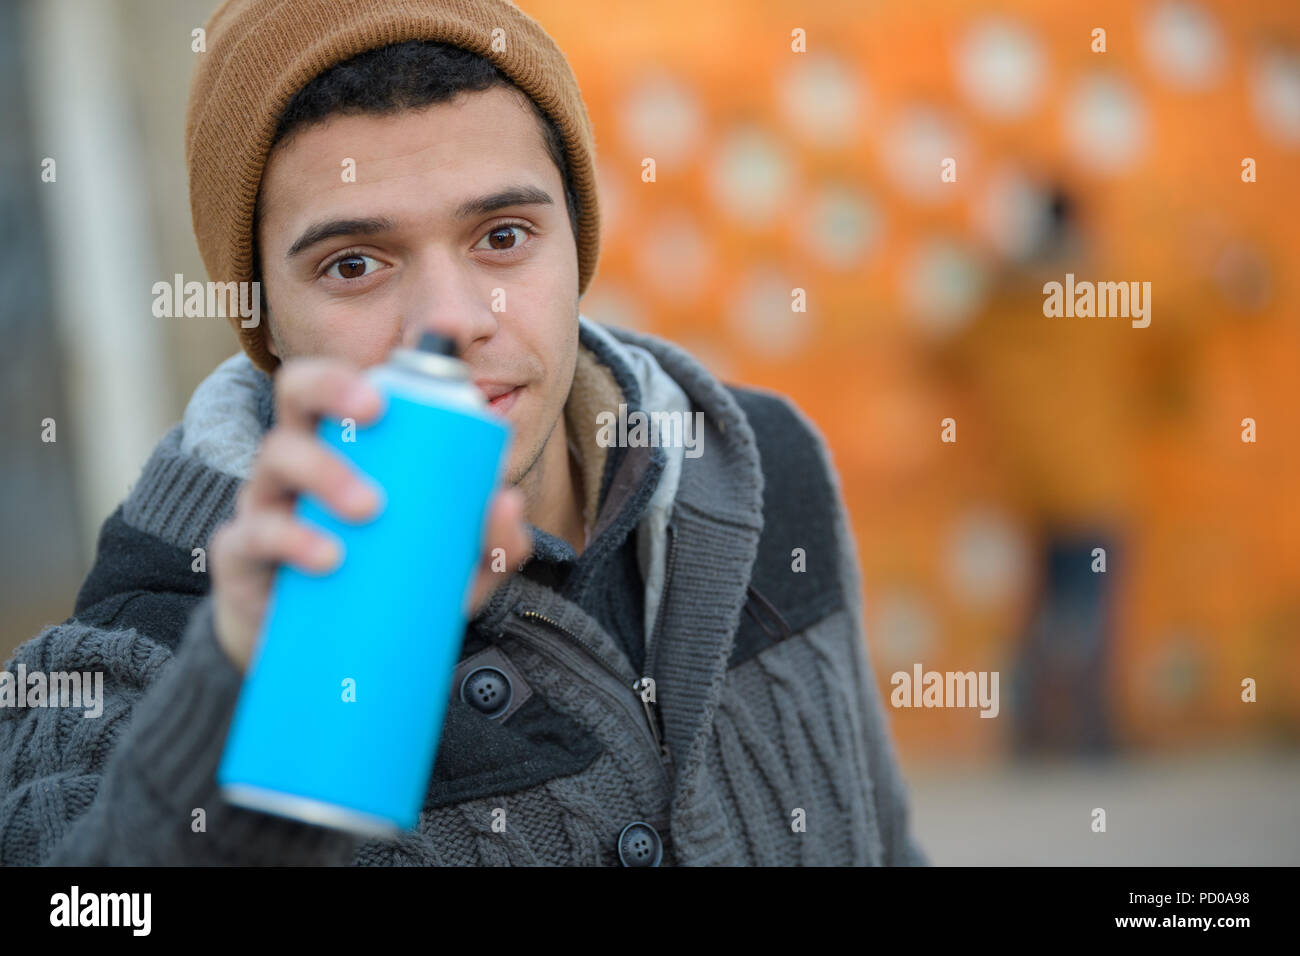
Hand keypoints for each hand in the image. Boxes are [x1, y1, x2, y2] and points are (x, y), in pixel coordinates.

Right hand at [208, 356, 531, 672]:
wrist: (317, 665)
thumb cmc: (386, 589)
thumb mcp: (449, 571)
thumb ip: (487, 543)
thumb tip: (507, 503)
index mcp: (347, 444)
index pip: (353, 380)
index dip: (385, 351)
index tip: (421, 339)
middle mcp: (301, 458)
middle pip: (298, 391)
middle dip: (333, 386)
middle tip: (377, 412)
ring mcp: (265, 501)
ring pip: (275, 455)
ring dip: (324, 471)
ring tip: (370, 508)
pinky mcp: (240, 555)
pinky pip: (251, 534)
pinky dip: (291, 540)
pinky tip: (328, 557)